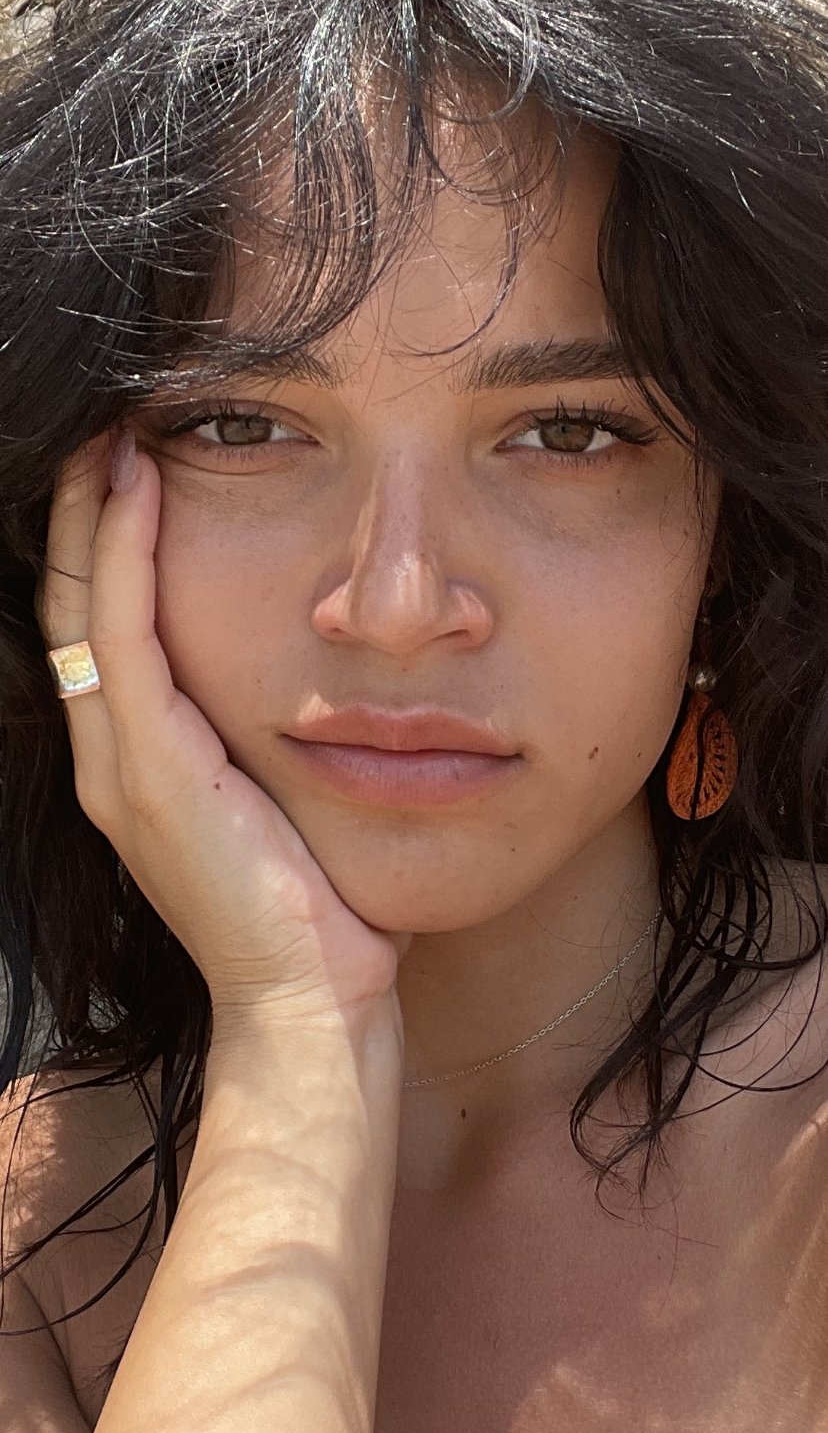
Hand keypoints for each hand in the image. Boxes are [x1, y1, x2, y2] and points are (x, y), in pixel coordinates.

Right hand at [37, 430, 406, 1046]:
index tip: (135, 466)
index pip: (103, 628)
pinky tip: (142, 484)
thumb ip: (273, 742)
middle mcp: (109, 759)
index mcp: (138, 767)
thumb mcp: (286, 806)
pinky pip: (123, 632)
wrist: (308, 1005)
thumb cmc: (317, 912)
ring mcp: (118, 764)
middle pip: (74, 603)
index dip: (106, 545)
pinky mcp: (149, 768)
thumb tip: (328, 681)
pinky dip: (127, 552)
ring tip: (116, 431)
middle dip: (87, 512)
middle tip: (108, 426)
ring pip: (83, 604)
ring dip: (96, 511)